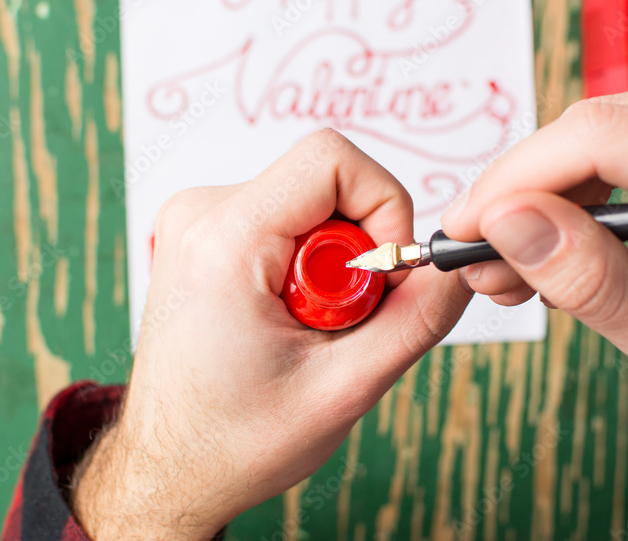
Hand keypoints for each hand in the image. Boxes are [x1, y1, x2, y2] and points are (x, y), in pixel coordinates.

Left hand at [72, 130, 470, 539]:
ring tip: (310, 328)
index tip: (380, 276)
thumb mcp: (343, 389)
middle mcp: (201, 213)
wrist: (169, 467)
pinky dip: (309, 263)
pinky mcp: (206, 233)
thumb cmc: (234, 439)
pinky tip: (290, 318)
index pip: (330, 159)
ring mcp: (198, 219)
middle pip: (324, 182)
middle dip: (357, 249)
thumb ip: (417, 320)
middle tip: (343, 320)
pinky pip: (286, 217)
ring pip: (310, 201)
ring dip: (333, 261)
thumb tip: (459, 267)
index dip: (383, 207)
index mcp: (224, 239)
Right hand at [443, 63, 627, 445]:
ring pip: (591, 128)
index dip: (513, 180)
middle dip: (518, 196)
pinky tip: (553, 232)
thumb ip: (585, 279)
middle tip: (477, 261)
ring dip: (540, 192)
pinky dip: (573, 182)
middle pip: (587, 128)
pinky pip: (613, 130)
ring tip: (512, 262)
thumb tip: (498, 220)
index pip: (598, 137)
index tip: (460, 231)